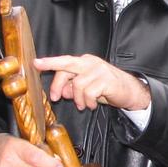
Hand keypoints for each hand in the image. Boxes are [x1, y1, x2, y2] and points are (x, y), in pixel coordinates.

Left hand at [34, 54, 150, 111]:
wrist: (131, 91)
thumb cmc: (108, 88)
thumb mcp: (88, 88)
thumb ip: (74, 87)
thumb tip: (61, 91)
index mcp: (84, 62)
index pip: (64, 61)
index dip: (50, 64)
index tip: (35, 64)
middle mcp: (90, 62)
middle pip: (67, 65)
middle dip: (56, 80)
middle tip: (54, 97)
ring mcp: (98, 70)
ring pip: (77, 85)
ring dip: (79, 100)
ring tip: (84, 105)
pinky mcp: (106, 80)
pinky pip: (89, 93)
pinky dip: (88, 102)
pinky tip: (93, 105)